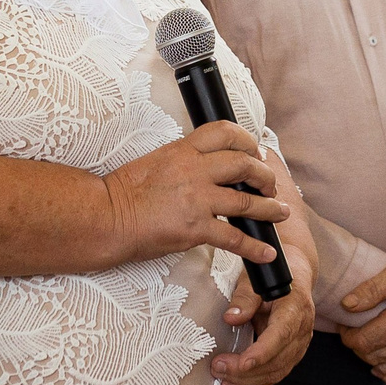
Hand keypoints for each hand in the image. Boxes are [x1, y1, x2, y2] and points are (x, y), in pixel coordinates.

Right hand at [103, 122, 284, 266]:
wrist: (105, 217)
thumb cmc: (121, 193)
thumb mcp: (154, 161)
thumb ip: (181, 161)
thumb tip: (202, 167)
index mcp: (182, 150)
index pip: (224, 133)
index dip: (247, 141)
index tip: (255, 151)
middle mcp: (193, 170)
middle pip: (244, 164)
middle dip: (264, 175)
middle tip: (270, 185)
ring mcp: (196, 199)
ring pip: (246, 200)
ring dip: (269, 208)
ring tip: (280, 213)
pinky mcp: (195, 228)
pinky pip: (234, 237)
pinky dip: (254, 246)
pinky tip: (265, 251)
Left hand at [215, 231, 316, 384]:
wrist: (296, 274)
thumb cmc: (273, 274)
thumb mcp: (255, 278)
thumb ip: (244, 298)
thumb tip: (231, 317)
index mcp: (295, 307)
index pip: (280, 336)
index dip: (261, 353)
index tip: (241, 363)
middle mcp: (302, 328)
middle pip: (278, 360)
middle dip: (247, 370)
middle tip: (218, 368)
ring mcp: (300, 342)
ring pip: (278, 371)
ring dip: (250, 380)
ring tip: (223, 380)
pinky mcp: (294, 351)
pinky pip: (278, 371)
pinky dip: (257, 381)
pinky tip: (237, 382)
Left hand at [336, 255, 385, 384]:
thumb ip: (371, 289)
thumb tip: (346, 305)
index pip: (362, 341)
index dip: (348, 335)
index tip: (347, 325)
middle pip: (372, 356)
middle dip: (358, 346)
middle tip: (357, 331)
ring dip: (372, 358)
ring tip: (370, 342)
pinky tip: (382, 367)